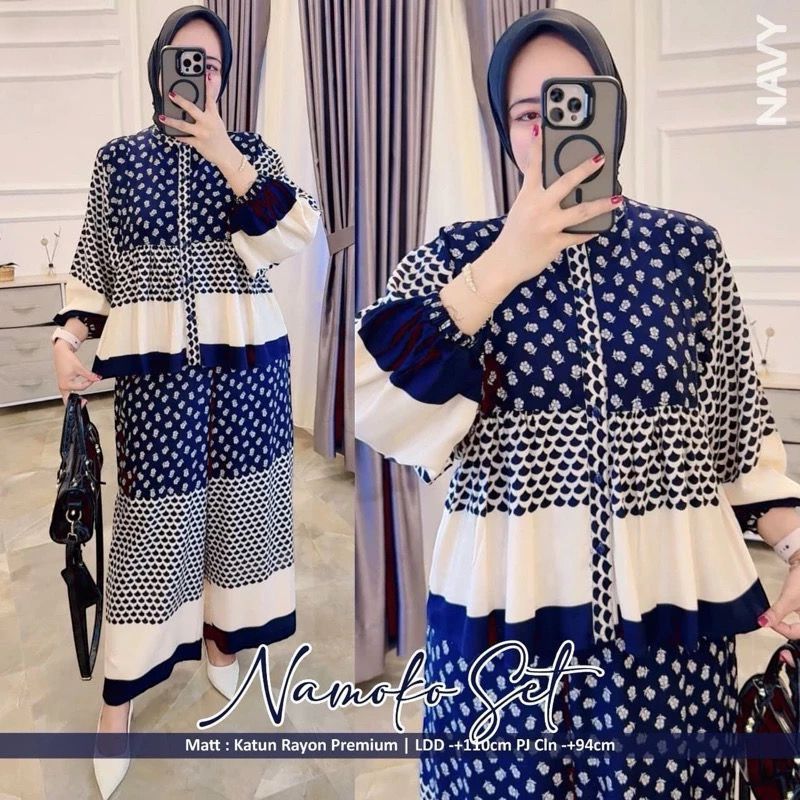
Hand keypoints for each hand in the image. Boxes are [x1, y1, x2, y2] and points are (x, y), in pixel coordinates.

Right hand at [53, 340, 101, 406]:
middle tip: (84, 403)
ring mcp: (62, 385)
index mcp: (66, 383)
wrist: (60, 353)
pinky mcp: (62, 383)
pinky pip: (67, 392)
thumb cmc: (67, 359)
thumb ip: (89, 375)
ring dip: (74, 398)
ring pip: (67, 396)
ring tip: (82, 401)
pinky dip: (72, 394)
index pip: (81, 388)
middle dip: (76, 403)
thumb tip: (97, 379)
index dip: (89, 383)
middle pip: (68, 399)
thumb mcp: (80, 368)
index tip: (93, 379)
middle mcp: (62, 386)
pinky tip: (76, 395)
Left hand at [159, 74, 238, 169]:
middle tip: (171, 94)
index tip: (205, 75)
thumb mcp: (217, 121)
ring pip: (183, 126)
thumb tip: (201, 99)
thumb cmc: (220, 137)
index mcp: (213, 116)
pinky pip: (184, 139)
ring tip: (161, 117)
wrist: (226, 155)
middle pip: (192, 109)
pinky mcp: (198, 144)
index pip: (210, 98)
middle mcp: (207, 123)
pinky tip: (168, 131)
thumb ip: (209, 110)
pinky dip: (176, 136)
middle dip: (181, 101)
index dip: (208, 86)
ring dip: (171, 121)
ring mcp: (202, 134)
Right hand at [487, 123, 622, 289]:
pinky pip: (578, 236)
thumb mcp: (520, 210)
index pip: (533, 167)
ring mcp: (548, 226)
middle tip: (600, 160)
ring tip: (617, 198)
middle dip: (584, 170)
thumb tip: (556, 184)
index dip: (538, 147)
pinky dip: (590, 232)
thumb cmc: (513, 236)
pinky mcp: (555, 243)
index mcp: (527, 197)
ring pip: (581, 212)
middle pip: (565, 184)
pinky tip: (602, 226)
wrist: (503, 263)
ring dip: (602, 204)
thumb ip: (536, 195)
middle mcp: (538, 208)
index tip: (542, 128)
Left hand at [758, 561, 799, 666]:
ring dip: (787, 624)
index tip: (767, 621)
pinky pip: (798, 618)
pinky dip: (789, 618)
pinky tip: (783, 615)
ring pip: (798, 625)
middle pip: (797, 631)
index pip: (795, 633)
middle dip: (785, 629)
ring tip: (776, 621)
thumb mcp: (789, 598)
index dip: (780, 629)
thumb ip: (777, 612)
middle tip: (772, 623)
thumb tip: (763, 623)